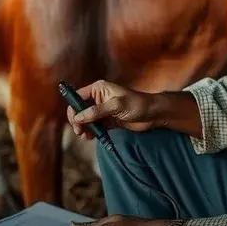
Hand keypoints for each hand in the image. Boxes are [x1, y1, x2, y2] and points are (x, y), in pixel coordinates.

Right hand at [65, 80, 202, 139]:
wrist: (153, 115)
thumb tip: (79, 117)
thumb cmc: (137, 104)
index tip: (74, 121)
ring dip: (83, 128)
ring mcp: (102, 110)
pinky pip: (94, 126)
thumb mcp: (116, 106)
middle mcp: (98, 98)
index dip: (73, 108)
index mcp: (98, 89)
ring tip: (85, 136)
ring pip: (86, 119)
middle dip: (77, 120)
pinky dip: (91, 132)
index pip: (78, 96)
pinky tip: (92, 137)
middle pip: (80, 109)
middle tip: (79, 131)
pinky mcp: (107, 120)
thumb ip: (96, 111)